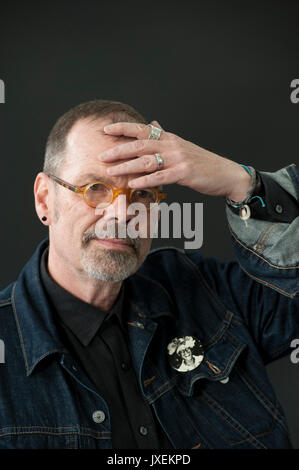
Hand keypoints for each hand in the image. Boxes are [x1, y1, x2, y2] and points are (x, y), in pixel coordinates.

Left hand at [99, 121, 250, 200]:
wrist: (226, 174)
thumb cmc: (202, 162)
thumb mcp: (182, 145)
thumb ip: (165, 136)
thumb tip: (154, 124)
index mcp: (169, 138)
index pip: (142, 129)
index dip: (123, 128)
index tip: (105, 129)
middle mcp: (172, 145)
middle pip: (140, 145)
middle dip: (118, 149)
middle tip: (101, 156)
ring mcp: (178, 158)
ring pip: (147, 161)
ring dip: (127, 166)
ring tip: (111, 172)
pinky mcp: (184, 173)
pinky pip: (160, 177)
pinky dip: (145, 180)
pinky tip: (132, 184)